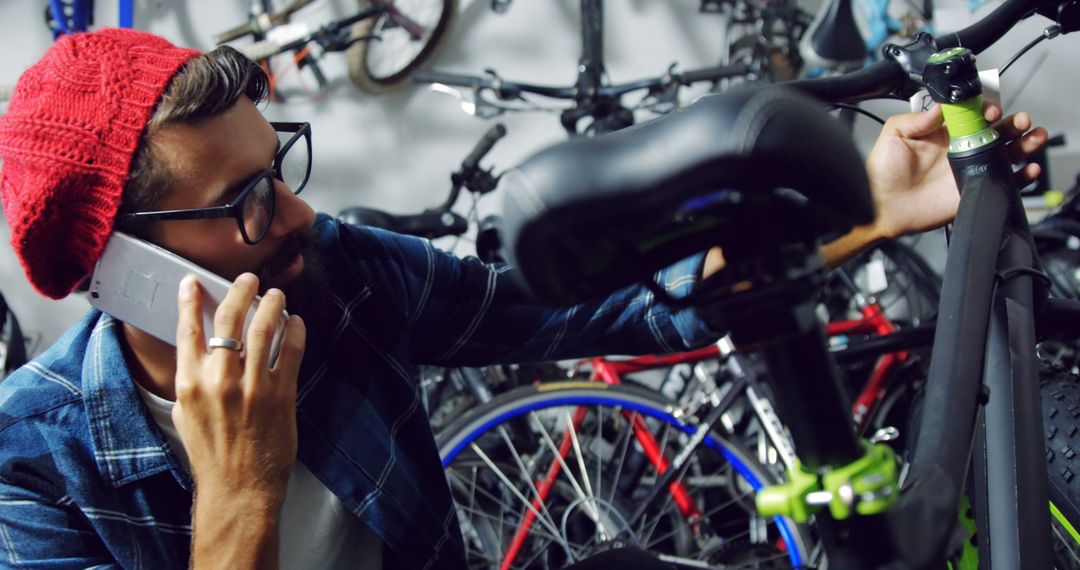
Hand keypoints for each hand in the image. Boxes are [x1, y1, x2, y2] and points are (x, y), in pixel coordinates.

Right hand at [174, 272, 305, 567]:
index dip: (191, 299)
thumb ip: (190, 380)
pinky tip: (296, 323)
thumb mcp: (185, 415)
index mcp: (189, 383)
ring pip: (264, 328)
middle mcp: (218, 380)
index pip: (188, 328)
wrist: (238, 488)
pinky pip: (291, 350)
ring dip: (272, 305)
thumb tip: (196, 351)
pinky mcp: (281, 394)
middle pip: (229, 318)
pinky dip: (295, 331)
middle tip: (249, 280)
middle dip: (240, 291)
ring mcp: (252, 385)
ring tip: (276, 295)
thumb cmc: (211, 455)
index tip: (195, 281)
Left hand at [864, 104, 1047, 239]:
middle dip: (1013, 123)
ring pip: (1007, 153)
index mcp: (945, 133)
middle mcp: (962, 149)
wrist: (881, 207)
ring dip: (1025, 143)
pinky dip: (1022, 176)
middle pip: (998, 132)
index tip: (991, 109)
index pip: (975, 115)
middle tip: (1019, 121)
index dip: (987, 109)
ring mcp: (970, 170)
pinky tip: (1029, 168)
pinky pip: (1005, 182)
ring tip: (1033, 136)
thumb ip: (918, 118)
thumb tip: (941, 105)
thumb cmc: (883, 173)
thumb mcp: (894, 135)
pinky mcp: (973, 190)